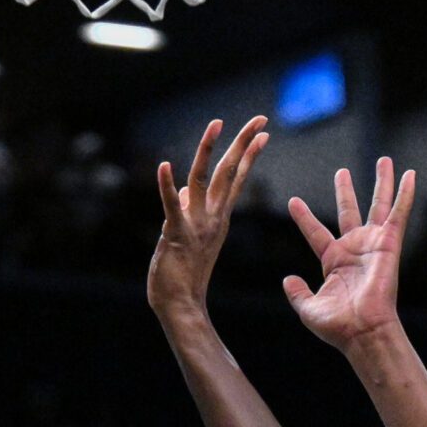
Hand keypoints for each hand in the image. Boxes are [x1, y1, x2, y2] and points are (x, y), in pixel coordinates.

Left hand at [148, 117, 268, 318]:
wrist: (180, 306)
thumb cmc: (182, 275)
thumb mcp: (187, 236)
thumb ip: (186, 210)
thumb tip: (182, 189)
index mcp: (218, 219)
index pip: (237, 180)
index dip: (249, 155)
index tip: (262, 133)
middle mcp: (212, 218)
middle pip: (230, 173)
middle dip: (244, 144)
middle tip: (261, 119)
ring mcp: (196, 225)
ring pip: (204, 180)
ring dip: (209, 151)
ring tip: (217, 124)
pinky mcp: (175, 234)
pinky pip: (171, 206)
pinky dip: (166, 186)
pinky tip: (164, 166)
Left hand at [284, 157, 416, 351]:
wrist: (362, 330)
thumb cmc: (337, 325)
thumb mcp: (308, 308)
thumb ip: (296, 293)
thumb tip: (287, 279)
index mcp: (333, 262)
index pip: (315, 233)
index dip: (304, 217)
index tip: (293, 201)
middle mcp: (354, 249)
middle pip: (348, 211)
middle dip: (345, 191)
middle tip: (341, 172)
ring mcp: (373, 245)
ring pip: (377, 205)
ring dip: (381, 182)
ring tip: (384, 159)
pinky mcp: (390, 244)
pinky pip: (399, 213)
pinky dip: (405, 194)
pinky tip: (410, 174)